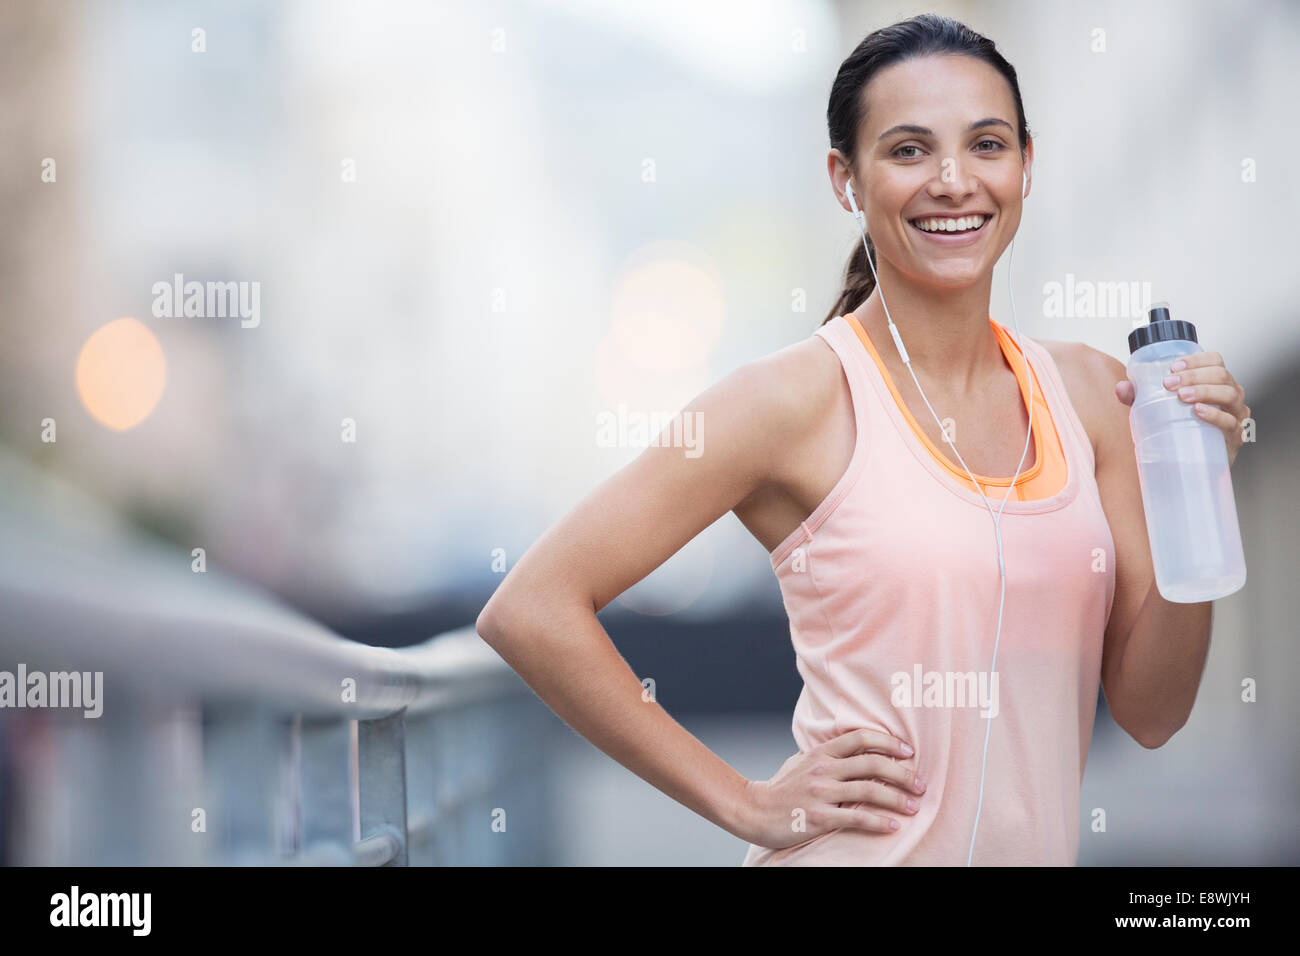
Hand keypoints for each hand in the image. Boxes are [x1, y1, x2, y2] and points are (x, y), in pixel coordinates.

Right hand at [739, 729, 924, 849]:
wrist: (753, 810)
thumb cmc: (780, 788)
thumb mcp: (801, 762)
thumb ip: (825, 756)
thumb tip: (852, 750)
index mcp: (821, 753)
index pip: (862, 738)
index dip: (889, 742)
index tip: (909, 752)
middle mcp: (823, 769)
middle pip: (872, 763)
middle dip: (902, 773)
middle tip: (920, 784)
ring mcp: (821, 792)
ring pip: (869, 789)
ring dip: (897, 798)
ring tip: (914, 806)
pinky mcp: (818, 817)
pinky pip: (855, 817)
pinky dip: (878, 821)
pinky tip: (892, 826)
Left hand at [1114, 351, 1250, 466]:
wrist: (1192, 464)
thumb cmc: (1179, 429)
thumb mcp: (1157, 410)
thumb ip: (1138, 398)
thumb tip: (1121, 388)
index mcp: (1216, 383)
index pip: (1215, 360)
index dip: (1197, 359)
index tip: (1173, 366)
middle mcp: (1231, 395)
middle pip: (1221, 375)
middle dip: (1193, 376)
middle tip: (1168, 384)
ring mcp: (1236, 416)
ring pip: (1229, 394)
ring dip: (1205, 391)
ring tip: (1182, 396)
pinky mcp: (1235, 437)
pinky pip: (1229, 422)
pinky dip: (1215, 415)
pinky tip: (1199, 412)